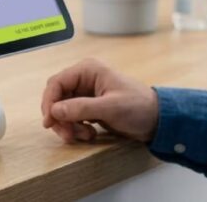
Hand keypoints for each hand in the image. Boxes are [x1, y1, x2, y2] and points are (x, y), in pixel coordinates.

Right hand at [41, 58, 158, 143]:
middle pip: (57, 97)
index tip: (50, 122)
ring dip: (68, 125)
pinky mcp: (89, 107)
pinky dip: (76, 128)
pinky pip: (72, 117)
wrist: (157, 119)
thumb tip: (55, 111)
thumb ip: (81, 108)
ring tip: (85, 136)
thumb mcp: (110, 108)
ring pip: (63, 109)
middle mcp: (84, 79)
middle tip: (67, 135)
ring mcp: (86, 93)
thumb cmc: (137, 107)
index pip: (57, 83)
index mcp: (88, 70)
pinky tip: (90, 134)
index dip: (49, 102)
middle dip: (59, 117)